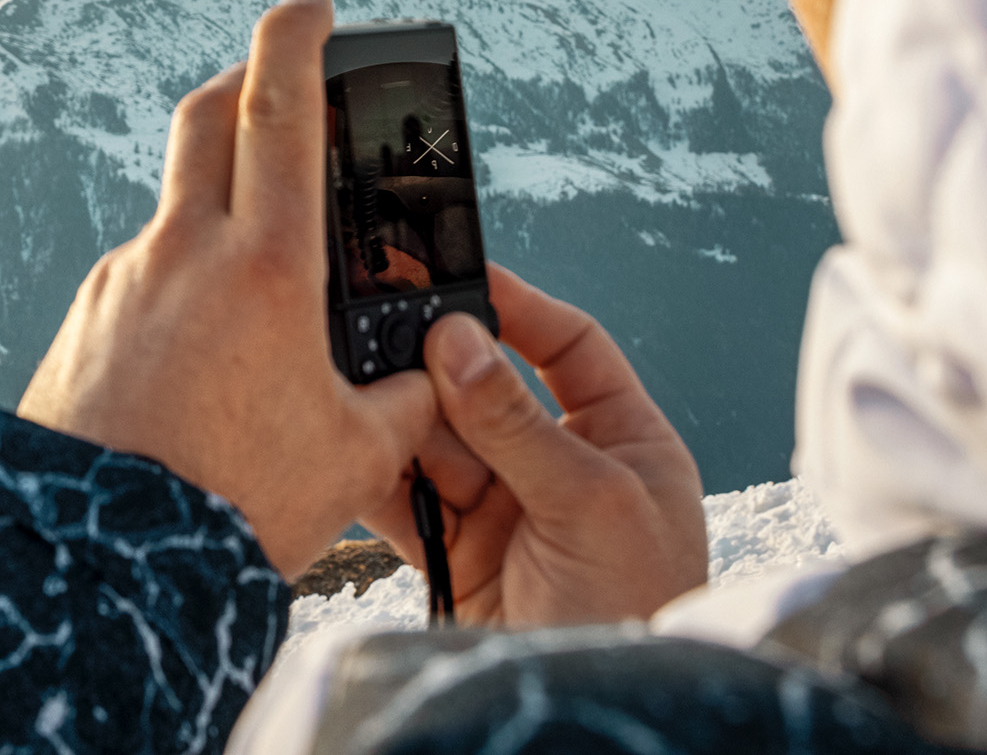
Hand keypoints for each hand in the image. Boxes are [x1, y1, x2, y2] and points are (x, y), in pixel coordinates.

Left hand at [19, 0, 437, 577]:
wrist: (96, 568)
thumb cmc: (231, 511)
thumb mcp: (355, 456)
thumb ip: (404, 400)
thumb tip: (431, 378)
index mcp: (263, 264)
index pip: (279, 105)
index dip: (298, 36)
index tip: (312, 1)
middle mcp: (181, 252)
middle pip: (206, 117)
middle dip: (244, 81)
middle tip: (280, 84)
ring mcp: (119, 283)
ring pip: (175, 211)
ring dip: (217, 213)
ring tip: (263, 287)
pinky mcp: (80, 325)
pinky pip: (140, 283)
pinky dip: (181, 291)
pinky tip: (204, 359)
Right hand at [360, 264, 705, 627]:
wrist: (589, 717)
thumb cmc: (638, 612)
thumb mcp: (592, 505)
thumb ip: (519, 424)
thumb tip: (460, 340)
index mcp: (622, 442)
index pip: (569, 347)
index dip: (518, 308)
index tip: (463, 275)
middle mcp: (560, 467)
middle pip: (487, 389)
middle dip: (438, 365)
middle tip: (388, 331)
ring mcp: (507, 510)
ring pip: (438, 440)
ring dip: (399, 418)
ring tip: (358, 390)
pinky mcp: (459, 553)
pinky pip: (408, 500)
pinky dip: (376, 477)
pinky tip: (348, 450)